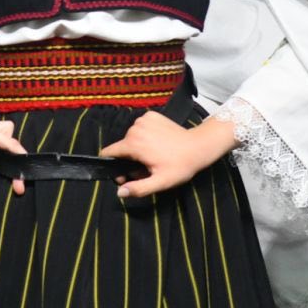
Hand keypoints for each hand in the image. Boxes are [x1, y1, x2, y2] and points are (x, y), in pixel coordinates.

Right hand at [98, 111, 236, 198]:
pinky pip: (141, 127)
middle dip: (130, 158)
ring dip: (138, 146)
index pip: (109, 152)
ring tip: (154, 155)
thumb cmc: (180, 166)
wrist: (198, 146)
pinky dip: (146, 135)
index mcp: (133, 144)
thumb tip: (120, 192)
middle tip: (147, 167)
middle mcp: (135, 128)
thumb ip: (138, 188)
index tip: (125, 174)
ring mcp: (143, 119)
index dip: (113, 165)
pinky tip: (158, 142)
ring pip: (131, 137)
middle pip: (122, 146)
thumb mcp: (160, 182)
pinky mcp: (151, 115)